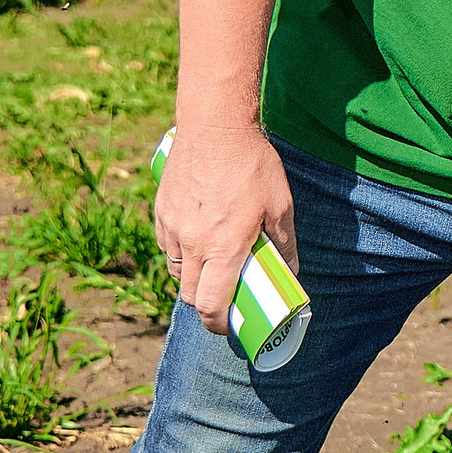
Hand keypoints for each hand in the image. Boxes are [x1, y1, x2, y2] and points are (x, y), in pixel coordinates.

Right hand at [153, 124, 297, 336]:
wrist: (214, 125)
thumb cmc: (252, 164)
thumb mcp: (280, 205)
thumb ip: (284, 243)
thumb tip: (290, 271)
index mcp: (223, 247)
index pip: (211, 305)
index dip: (218, 324)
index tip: (228, 327)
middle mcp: (192, 244)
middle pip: (190, 295)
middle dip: (207, 304)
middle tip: (225, 298)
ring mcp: (172, 228)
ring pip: (177, 270)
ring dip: (194, 276)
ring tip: (215, 262)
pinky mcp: (161, 212)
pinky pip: (168, 245)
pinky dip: (182, 251)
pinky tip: (200, 235)